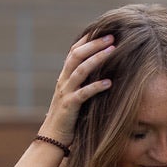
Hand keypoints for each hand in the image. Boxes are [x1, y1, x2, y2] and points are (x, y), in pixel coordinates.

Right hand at [40, 33, 116, 147]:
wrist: (53, 137)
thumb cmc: (69, 116)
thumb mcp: (74, 93)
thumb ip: (83, 81)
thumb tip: (102, 69)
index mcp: (64, 76)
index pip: (74, 51)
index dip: (87, 39)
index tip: (103, 29)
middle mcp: (63, 81)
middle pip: (76, 55)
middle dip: (94, 44)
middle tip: (112, 37)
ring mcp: (65, 92)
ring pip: (80, 70)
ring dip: (97, 59)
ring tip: (113, 51)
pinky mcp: (70, 106)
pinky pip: (83, 94)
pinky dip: (96, 87)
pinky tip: (109, 83)